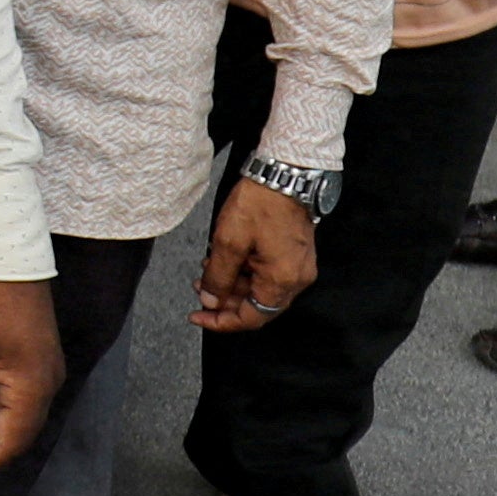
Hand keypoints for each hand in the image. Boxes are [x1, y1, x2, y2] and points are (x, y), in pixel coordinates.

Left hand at [197, 177, 318, 335]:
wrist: (285, 174)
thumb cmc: (260, 203)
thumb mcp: (228, 243)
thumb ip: (218, 277)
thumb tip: (210, 300)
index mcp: (283, 281)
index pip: (252, 318)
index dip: (222, 321)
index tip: (198, 317)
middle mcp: (296, 278)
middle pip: (257, 305)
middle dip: (225, 299)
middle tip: (198, 287)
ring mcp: (298, 266)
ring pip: (260, 288)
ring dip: (232, 283)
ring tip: (207, 267)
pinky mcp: (294, 253)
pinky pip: (268, 273)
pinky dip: (245, 270)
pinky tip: (225, 258)